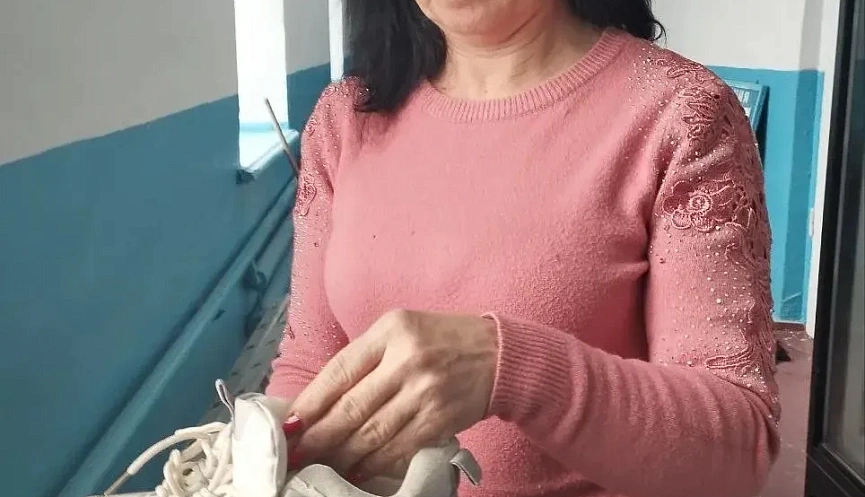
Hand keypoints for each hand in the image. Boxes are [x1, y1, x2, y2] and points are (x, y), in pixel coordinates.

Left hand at [287, 309, 498, 478]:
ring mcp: (425, 392)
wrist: (499, 354)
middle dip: (318, 437)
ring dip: (342, 455)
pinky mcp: (441, 420)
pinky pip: (399, 448)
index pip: (339, 371)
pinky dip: (374, 463)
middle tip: (296, 454)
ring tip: (320, 465)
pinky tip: (357, 469)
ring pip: (372, 433)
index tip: (290, 425)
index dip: (310, 403)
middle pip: (351, 407)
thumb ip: (366, 357)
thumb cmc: (442, 340)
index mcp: (391, 331)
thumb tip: (321, 400)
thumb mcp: (401, 329)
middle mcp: (406, 360)